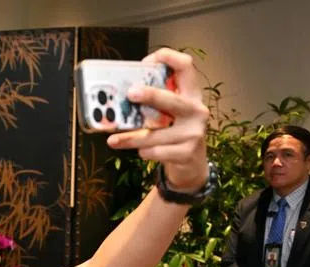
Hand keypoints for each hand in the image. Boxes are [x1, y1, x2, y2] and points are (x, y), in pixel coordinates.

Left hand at [107, 48, 209, 191]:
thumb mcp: (171, 114)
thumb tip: (121, 95)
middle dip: (150, 95)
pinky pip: (157, 151)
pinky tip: (141, 152)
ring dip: (131, 138)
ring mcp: (194, 132)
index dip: (169, 58)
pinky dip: (144, 152)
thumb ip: (156, 103)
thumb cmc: (175, 134)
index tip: (147, 61)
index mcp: (191, 95)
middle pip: (171, 100)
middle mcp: (196, 110)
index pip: (186, 67)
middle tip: (131, 94)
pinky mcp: (187, 152)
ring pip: (156, 134)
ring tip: (113, 140)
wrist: (192, 166)